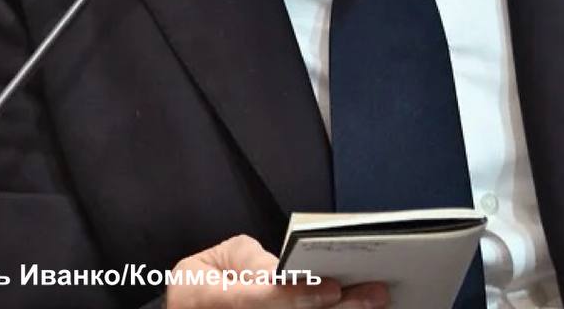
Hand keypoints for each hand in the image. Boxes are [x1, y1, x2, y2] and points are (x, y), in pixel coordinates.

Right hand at [164, 234, 389, 307]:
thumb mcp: (218, 259)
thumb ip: (251, 263)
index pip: (262, 299)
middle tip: (374, 295)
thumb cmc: (205, 279)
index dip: (298, 295)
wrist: (189, 307)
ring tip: (373, 301)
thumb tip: (288, 269)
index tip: (334, 287)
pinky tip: (354, 308)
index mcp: (213, 298)